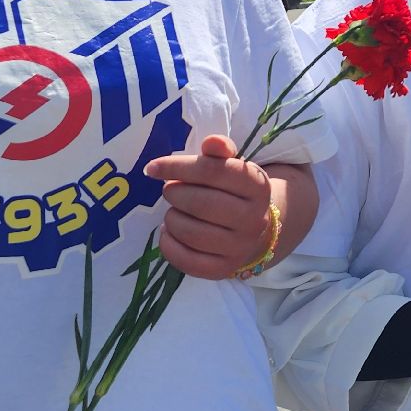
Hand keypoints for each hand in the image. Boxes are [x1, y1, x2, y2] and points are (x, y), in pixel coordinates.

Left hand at [145, 134, 276, 278]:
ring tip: (174, 212)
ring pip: (191, 232)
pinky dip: (168, 244)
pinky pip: (186, 260)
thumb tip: (212, 142)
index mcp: (258, 186)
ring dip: (172, 218)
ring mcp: (240, 247)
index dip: (177, 167)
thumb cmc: (233, 192)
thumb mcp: (231, 167)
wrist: (255, 231)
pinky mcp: (224, 269)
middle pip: (200, 203)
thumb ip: (220, 151)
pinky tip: (170, 232)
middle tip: (170, 191)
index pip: (213, 172)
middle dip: (175, 194)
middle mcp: (254, 218)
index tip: (153, 168)